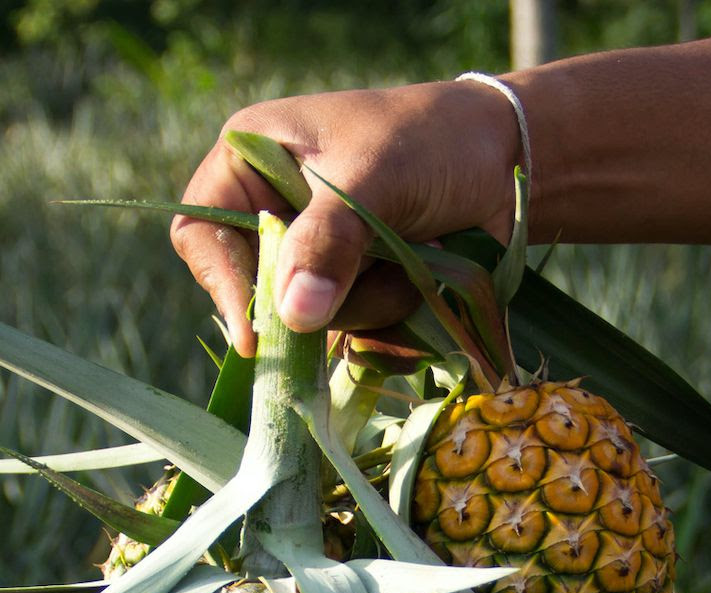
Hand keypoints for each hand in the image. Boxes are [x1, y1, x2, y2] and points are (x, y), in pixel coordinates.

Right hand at [171, 80, 522, 355]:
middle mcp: (273, 211)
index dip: (222, 282)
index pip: (200, 231)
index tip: (258, 332)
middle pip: (257, 290)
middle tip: (369, 273)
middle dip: (321, 294)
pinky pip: (354, 334)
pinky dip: (394, 316)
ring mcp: (315, 257)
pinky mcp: (353, 290)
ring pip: (312, 321)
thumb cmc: (431, 141)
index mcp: (252, 159)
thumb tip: (294, 314)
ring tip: (415, 249)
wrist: (509, 160)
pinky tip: (425, 275)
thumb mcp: (373, 178)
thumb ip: (329, 241)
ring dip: (370, 301)